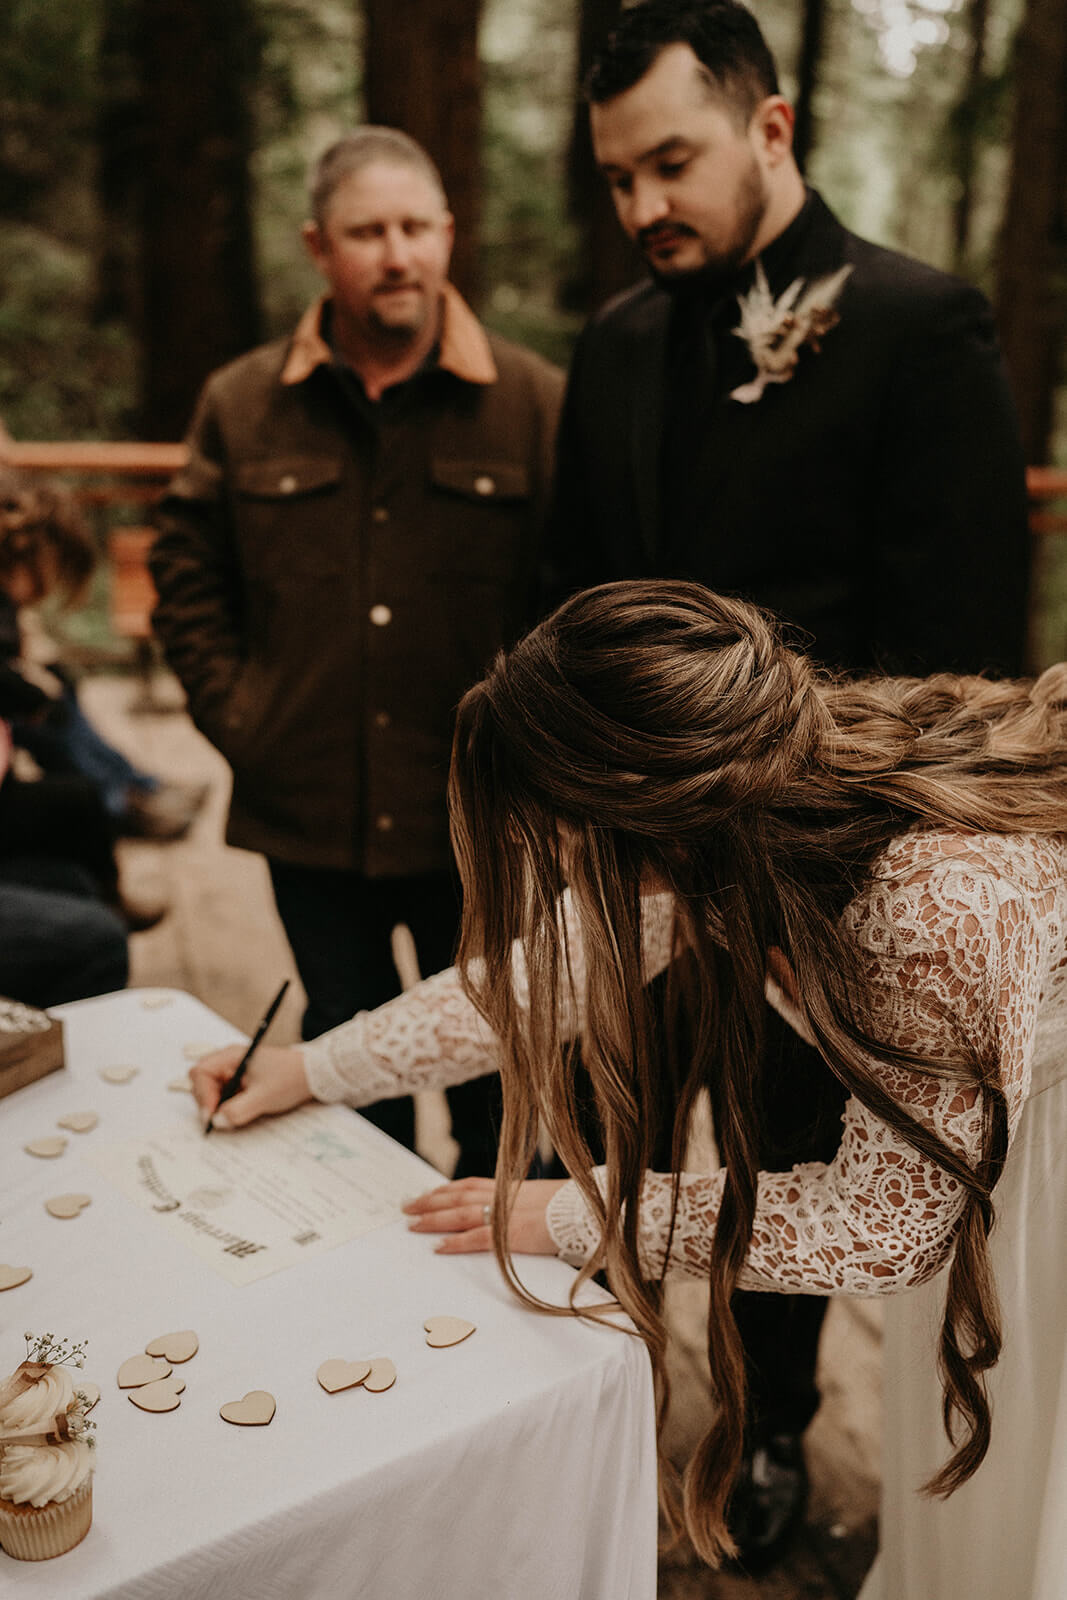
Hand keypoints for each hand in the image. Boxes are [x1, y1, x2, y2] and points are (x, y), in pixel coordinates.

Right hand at [190, 1043, 311, 1128]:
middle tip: (220, 1120)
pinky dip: (227, 1107)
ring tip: (231, 1118)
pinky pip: (225, 1096)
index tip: (212, 1115)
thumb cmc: (290, 1078)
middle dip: (208, 1102)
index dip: (202, 1095)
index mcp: (231, 1056)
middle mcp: (229, 1061)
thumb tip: (217, 1122)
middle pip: (202, 1082)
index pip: (201, 1072)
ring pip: (212, 1092)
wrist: (313, 1075)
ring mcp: (234, 1072)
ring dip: (218, 1106)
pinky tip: (239, 1115)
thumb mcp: (264, 1097)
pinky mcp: (241, 1083)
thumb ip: (238, 1110)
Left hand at [403, 1176, 565, 1254]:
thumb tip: (526, 1215)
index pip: (473, 1184)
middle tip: (407, 1205)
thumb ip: (532, 1205)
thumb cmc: (579, 1208)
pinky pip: (476, 1237)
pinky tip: (438, 1246)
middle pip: (459, 1195)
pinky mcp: (511, 1233)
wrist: (591, 1210)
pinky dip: (455, 1241)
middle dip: (431, 1200)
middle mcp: (505, 1196)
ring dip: (434, 1218)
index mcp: (513, 1187)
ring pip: (461, 1212)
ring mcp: (507, 1213)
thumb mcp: (550, 1201)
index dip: (448, 1188)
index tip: (430, 1192)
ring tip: (412, 1223)